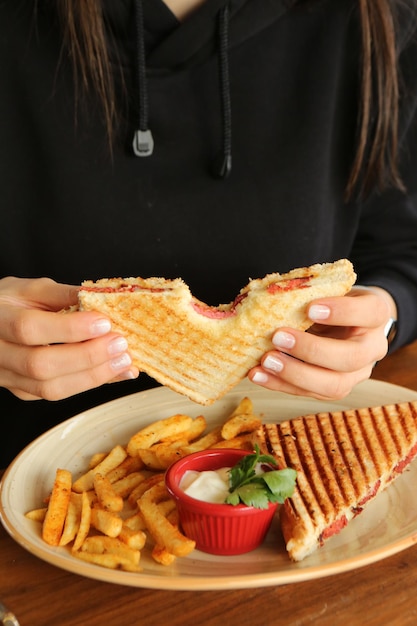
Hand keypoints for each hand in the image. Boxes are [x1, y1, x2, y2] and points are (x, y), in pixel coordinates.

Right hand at [0, 277, 138, 399]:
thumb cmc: (10, 303)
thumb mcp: (31, 288)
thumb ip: (64, 293)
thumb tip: (103, 298)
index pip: (29, 328)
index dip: (68, 329)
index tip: (103, 322)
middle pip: (40, 364)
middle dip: (87, 356)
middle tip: (120, 344)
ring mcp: (8, 377)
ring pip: (49, 388)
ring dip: (93, 376)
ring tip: (124, 361)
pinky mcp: (23, 392)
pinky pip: (57, 393)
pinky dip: (90, 383)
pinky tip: (114, 372)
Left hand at [248, 286, 393, 399]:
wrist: (341, 322)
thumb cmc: (331, 300)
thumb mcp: (328, 290)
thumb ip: (310, 294)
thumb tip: (268, 299)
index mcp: (375, 314)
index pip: (370, 312)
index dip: (342, 312)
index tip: (310, 308)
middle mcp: (372, 347)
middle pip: (350, 357)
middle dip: (311, 350)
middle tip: (278, 337)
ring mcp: (356, 373)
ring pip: (333, 385)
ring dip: (294, 374)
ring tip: (265, 361)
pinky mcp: (334, 389)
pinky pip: (309, 392)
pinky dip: (280, 384)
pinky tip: (258, 374)